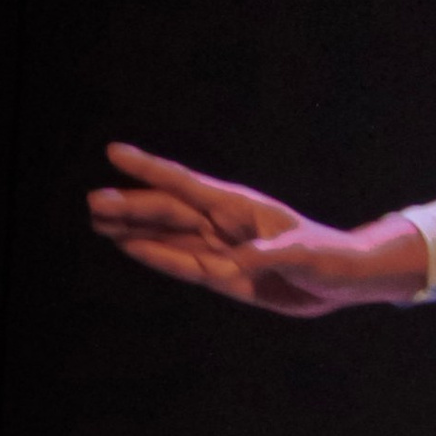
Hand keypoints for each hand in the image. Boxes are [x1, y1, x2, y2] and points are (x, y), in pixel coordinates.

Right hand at [87, 146, 423, 316]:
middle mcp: (224, 224)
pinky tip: (127, 246)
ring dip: (134, 230)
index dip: (152, 170)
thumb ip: (274, 256)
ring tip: (97, 220)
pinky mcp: (222, 274)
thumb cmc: (331, 258)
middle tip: (93, 202)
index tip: (116, 153)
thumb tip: (241, 263)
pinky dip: (154, 255)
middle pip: (169, 211)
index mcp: (241, 207)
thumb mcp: (308, 255)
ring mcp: (220, 247)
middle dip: (131, 207)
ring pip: (167, 235)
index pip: (188, 184)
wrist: (343, 281)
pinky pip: (181, 262)